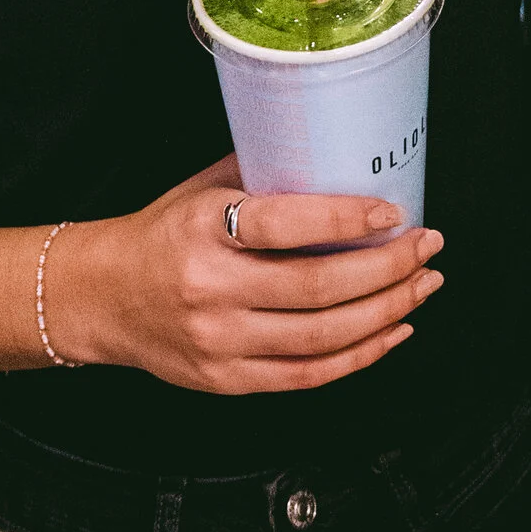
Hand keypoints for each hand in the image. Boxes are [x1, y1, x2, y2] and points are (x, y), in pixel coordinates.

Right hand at [58, 158, 442, 394]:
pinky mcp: (227, 381)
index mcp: (203, 229)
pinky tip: (391, 331)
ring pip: (320, 337)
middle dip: (387, 269)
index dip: (346, 218)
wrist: (103, 297)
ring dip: (386, 312)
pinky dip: (358, 356)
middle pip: (316, 288)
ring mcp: (219, 342)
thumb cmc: (163, 233)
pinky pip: (306, 376)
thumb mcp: (203, 190)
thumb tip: (339, 150)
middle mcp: (211, 289)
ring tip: (422, 286)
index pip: (284, 225)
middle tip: (427, 247)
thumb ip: (266, 175)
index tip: (393, 210)